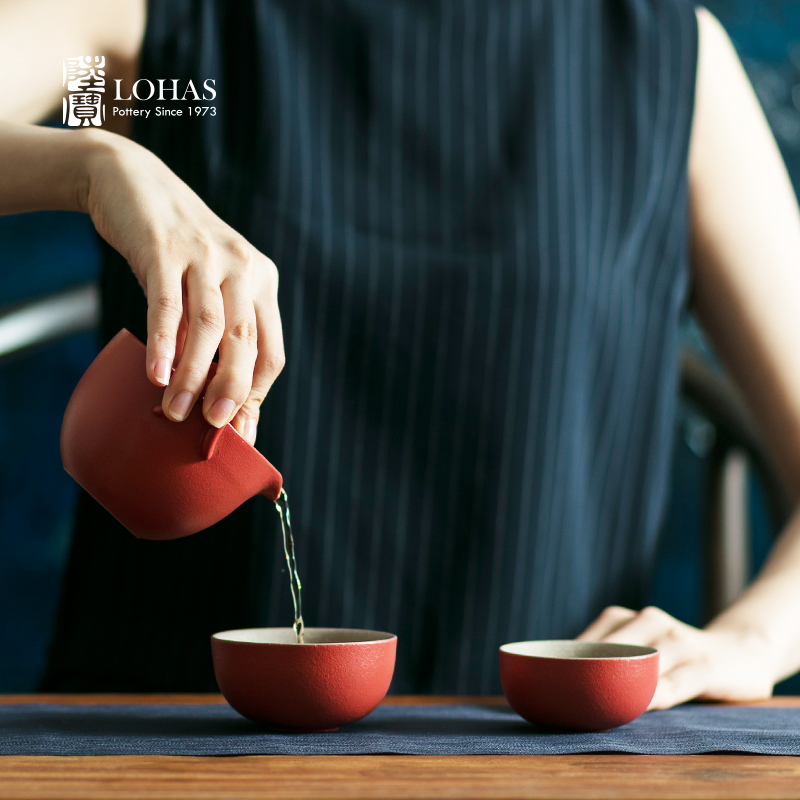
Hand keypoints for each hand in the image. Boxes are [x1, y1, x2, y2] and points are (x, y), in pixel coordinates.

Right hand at [79, 131, 284, 442]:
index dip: (255, 395)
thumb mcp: (209, 286)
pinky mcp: (165, 249)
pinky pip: (168, 305)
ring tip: (176, 411)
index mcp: (262, 283)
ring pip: (210, 327)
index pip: (270, 352)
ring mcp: (205, 256)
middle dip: (232, 390)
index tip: (236, 430)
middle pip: (247, 342)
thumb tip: (217, 399)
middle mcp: (243, 269)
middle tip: (213, 427)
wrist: (133, 182)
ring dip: (195, 375)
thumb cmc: (174, 250)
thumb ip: (217, 334)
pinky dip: (164, 343)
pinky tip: (157, 375)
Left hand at [576, 606, 776, 708]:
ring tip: (599, 712)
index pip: (584, 643)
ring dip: (620, 691)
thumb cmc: (672, 662)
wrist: (739, 654)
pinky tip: (639, 708)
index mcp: (622, 618)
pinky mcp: (704, 663)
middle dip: (588, 680)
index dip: (567, 669)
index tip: (551, 691)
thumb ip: (603, 665)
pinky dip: (653, 697)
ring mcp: (677, 638)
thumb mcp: (635, 654)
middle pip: (608, 654)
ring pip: (639, 668)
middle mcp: (648, 620)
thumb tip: (556, 689)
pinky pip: (672, 684)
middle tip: (569, 707)